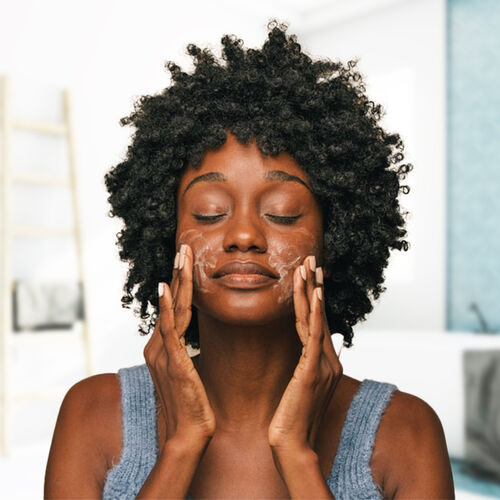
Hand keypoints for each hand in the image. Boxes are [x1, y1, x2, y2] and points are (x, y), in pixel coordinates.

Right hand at [143, 244, 215, 449]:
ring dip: (177, 280)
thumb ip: (186, 351)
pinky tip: (167, 289)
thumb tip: (193, 339)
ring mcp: (164, 352)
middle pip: (171, 302)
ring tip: (181, 256)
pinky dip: (168, 308)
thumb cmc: (190, 403)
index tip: (186, 261)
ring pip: (172, 308)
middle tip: (184, 247)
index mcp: (164, 346)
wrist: (188, 432)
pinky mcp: (172, 361)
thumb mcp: (188, 369)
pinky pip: (169, 330)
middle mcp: (159, 345)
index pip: (174, 307)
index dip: (180, 283)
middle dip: (178, 273)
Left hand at [268, 255, 342, 454]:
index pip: (319, 321)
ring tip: (308, 266)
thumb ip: (309, 364)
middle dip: (315, 285)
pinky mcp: (312, 371)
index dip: (314, 296)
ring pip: (315, 320)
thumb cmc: (292, 417)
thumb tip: (317, 345)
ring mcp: (322, 364)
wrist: (292, 444)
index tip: (310, 273)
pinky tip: (314, 295)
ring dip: (311, 291)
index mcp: (324, 361)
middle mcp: (328, 359)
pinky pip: (314, 336)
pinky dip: (315, 314)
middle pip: (320, 314)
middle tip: (311, 258)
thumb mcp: (302, 385)